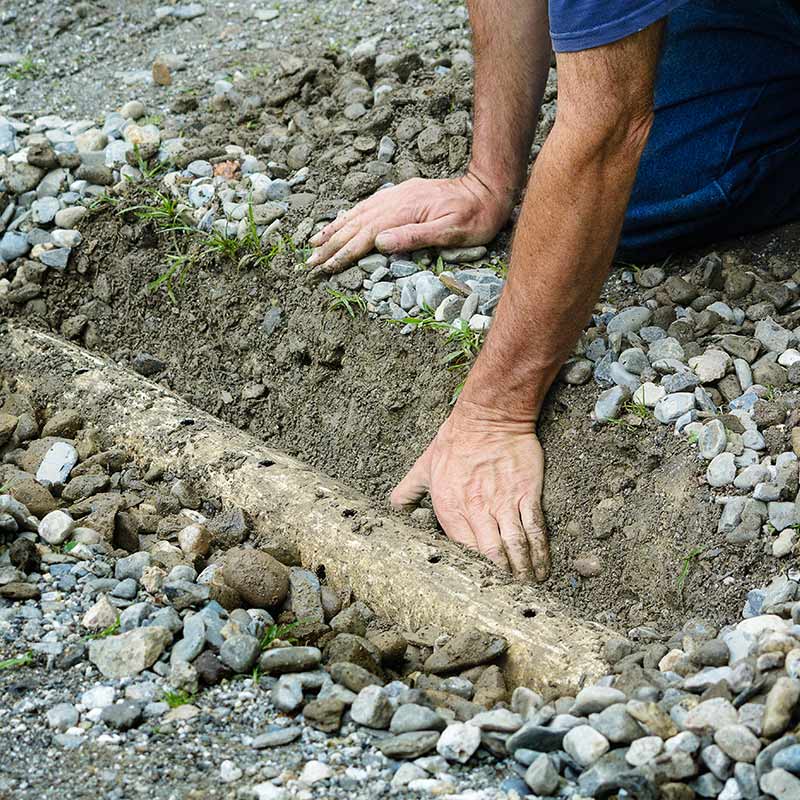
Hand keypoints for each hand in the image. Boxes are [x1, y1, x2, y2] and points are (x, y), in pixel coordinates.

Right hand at [305, 168, 513, 277]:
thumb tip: (379, 243)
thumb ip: (415, 236)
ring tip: (314, 241)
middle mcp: (395, 201)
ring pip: (357, 214)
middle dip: (330, 244)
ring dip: (334, 229)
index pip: (365, 237)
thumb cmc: (476, 216)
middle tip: (309, 261)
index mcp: (403, 212)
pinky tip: (340, 222)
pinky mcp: (401, 194)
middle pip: (355, 225)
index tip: (324, 266)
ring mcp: (397, 196)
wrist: (488, 187)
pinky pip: (368, 206)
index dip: (342, 253)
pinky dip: (349, 216)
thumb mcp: (451, 231)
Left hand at [390, 403, 550, 581]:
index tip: (478, 589)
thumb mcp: (423, 466)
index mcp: (451, 509)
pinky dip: (540, 552)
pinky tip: (543, 568)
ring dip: (522, 572)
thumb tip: (394, 508)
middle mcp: (478, 510)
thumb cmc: (454, 441)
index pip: (462, 551)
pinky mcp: (527, 494)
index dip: (472, 574)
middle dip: (501, 581)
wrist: (489, 418)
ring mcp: (504, 504)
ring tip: (527, 591)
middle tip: (508, 598)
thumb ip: (407, 491)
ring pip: (515, 547)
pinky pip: (534, 529)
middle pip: (492, 556)